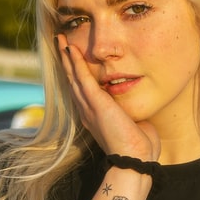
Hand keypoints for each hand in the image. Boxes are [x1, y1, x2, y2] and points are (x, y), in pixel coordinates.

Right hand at [57, 34, 159, 161]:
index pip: (81, 89)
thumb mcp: (131, 124)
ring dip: (66, 57)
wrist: (135, 159)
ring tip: (61, 39)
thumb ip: (129, 113)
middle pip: (72, 80)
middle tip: (60, 41)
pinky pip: (82, 78)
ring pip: (73, 76)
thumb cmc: (138, 147)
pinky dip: (76, 63)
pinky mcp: (96, 104)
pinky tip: (71, 49)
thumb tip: (136, 109)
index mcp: (94, 116)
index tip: (72, 57)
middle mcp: (87, 110)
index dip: (75, 72)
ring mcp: (89, 107)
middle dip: (66, 60)